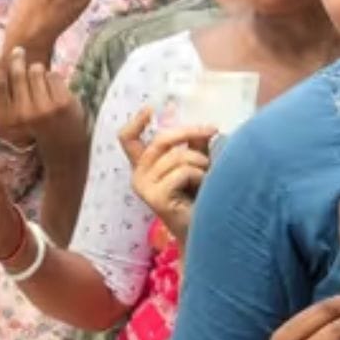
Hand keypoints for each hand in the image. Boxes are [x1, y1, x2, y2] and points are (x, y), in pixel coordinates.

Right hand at [0, 46, 87, 154]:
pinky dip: (55, 79)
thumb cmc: (37, 127)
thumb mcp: (17, 116)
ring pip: (37, 70)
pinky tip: (55, 91)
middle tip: (19, 51)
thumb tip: (6, 65)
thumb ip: (11, 95)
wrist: (63, 147)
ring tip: (42, 81)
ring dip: (39, 71)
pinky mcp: (61, 102)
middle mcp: (24, 113)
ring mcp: (44, 107)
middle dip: (18, 58)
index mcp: (10, 117)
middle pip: (19, 73)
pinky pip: (54, 75)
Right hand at [119, 107, 215, 241]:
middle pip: (160, 140)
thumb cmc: (199, 196)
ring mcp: (144, 187)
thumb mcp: (196, 163)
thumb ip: (193, 144)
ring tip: (208, 174)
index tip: (150, 109)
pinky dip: (200, 175)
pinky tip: (204, 186)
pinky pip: (182, 172)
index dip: (135, 122)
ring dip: (200, 161)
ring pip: (176, 156)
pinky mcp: (156, 198)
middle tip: (212, 130)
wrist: (203, 229)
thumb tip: (198, 125)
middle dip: (189, 132)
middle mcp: (138, 175)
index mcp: (144, 166)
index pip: (128, 139)